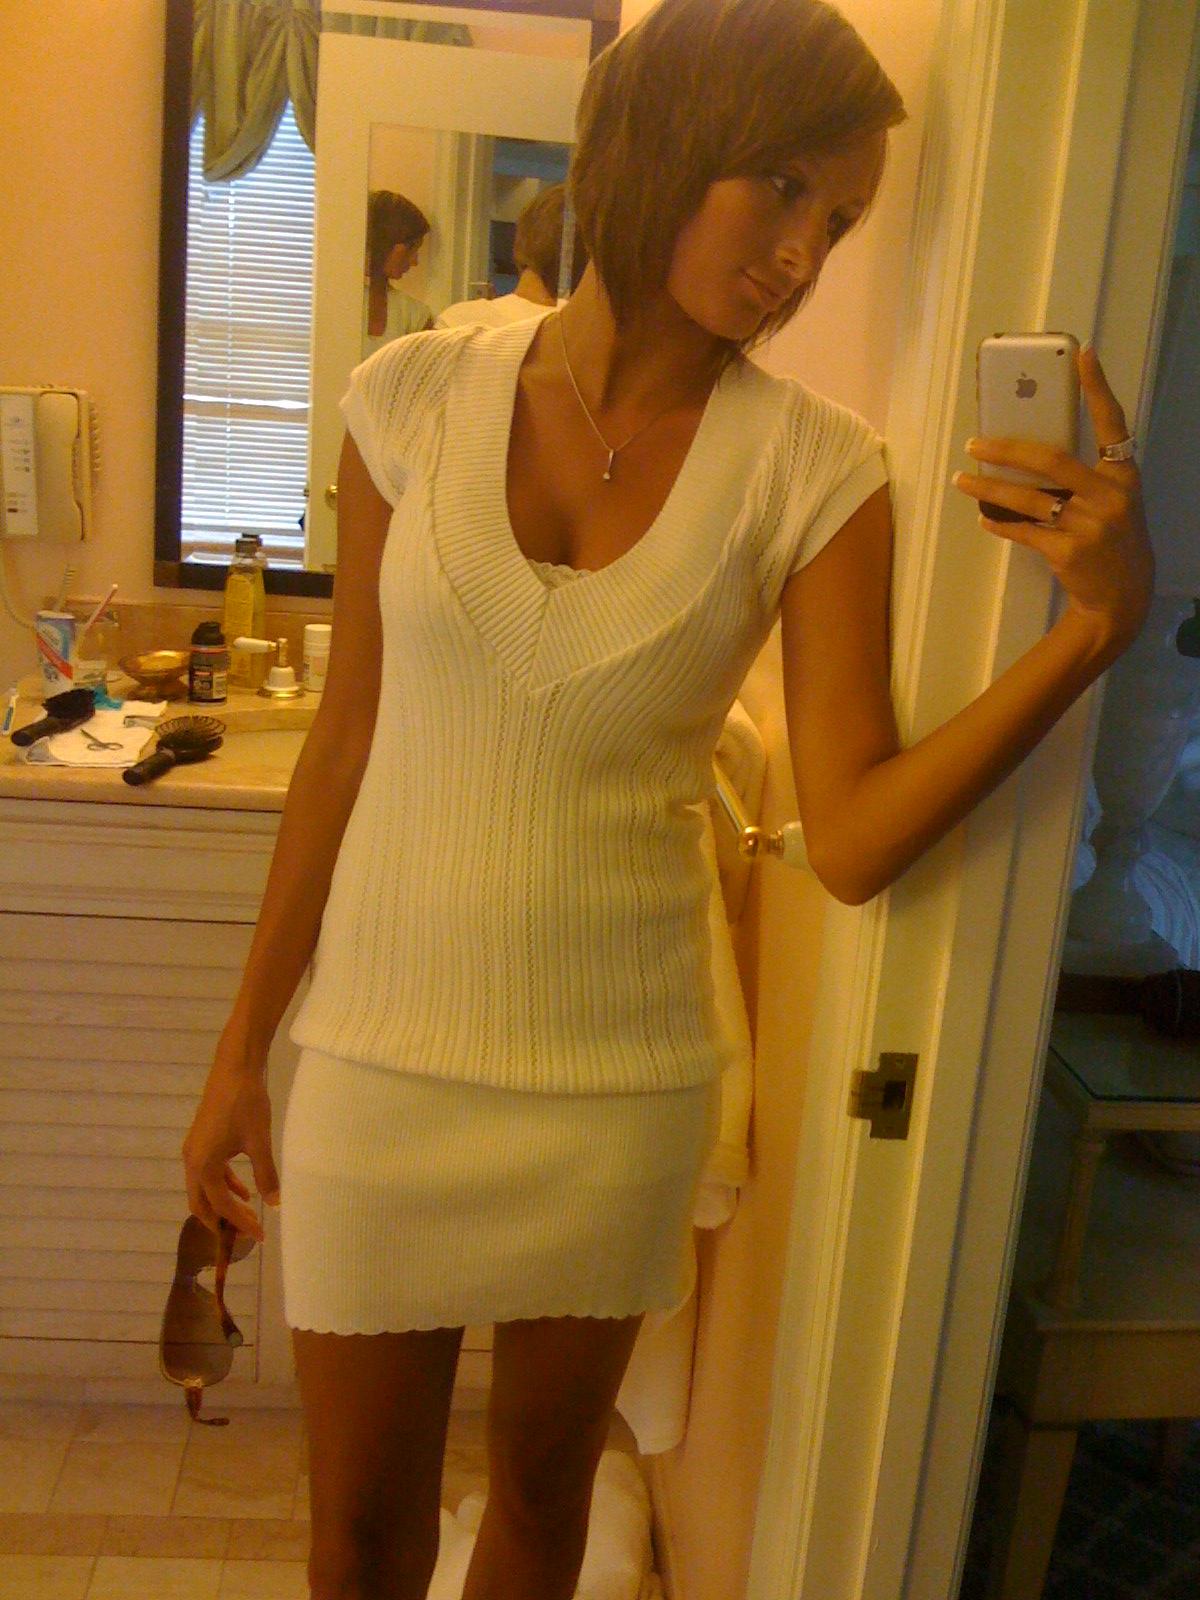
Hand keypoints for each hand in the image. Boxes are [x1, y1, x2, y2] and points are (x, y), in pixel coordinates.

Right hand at [182, 1053, 279, 1241]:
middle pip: (202, 1204)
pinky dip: (223, 1184)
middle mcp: (192, 1162)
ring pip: (203, 1189)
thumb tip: (276, 1203)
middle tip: (245, 1234)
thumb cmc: (246, 1105)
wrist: (234, 1068)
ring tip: (247, 1214)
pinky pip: (208, 1172)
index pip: (220, 1206)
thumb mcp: (259, 1142)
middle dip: (222, 1222)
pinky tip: (244, 1189)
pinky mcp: (201, 1141)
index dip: (239, 1223)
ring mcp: (194, 1151)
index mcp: (203, 1166)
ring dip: (222, 1204)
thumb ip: (266, 1175)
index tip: (259, 1236)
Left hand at [953, 343, 1153, 652]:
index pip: (1112, 422)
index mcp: (1124, 476)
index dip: (1097, 387)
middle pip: (1051, 460)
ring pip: (1028, 498)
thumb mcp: (1112, 502)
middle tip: (974, 443)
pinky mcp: (1067, 552)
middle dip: (1006, 449)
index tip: (1081, 353)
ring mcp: (1089, 526)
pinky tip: (984, 518)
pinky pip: (1023, 531)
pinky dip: (1000, 524)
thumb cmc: (1111, 540)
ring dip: (988, 489)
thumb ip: (1085, 476)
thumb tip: (1026, 452)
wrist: (1121, 598)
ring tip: (962, 479)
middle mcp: (1110, 496)